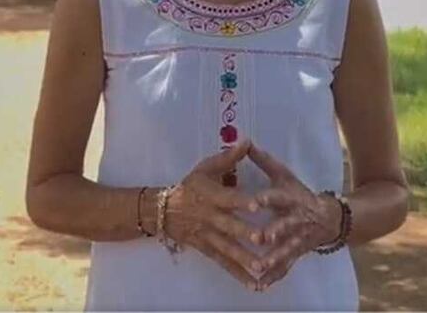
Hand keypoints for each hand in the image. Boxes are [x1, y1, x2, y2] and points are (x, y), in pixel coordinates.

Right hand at [164, 141, 267, 288]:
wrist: (163, 210)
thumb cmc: (190, 186)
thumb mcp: (205, 168)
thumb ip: (228, 158)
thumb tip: (247, 141)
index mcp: (211, 196)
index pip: (227, 199)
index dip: (241, 201)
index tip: (256, 204)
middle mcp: (210, 218)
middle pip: (228, 227)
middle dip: (245, 233)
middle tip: (263, 239)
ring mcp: (208, 237)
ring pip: (227, 249)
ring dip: (244, 259)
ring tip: (261, 268)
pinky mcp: (207, 250)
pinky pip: (223, 264)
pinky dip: (238, 274)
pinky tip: (254, 284)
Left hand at [249, 144, 342, 290]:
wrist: (329, 218)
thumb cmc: (298, 194)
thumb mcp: (284, 176)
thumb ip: (263, 161)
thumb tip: (245, 141)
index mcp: (289, 198)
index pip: (276, 197)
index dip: (266, 199)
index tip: (253, 203)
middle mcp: (294, 219)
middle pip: (283, 226)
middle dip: (272, 233)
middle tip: (258, 238)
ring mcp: (296, 239)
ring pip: (284, 250)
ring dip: (272, 259)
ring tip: (258, 267)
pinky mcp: (295, 254)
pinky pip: (284, 267)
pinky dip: (273, 277)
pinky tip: (260, 285)